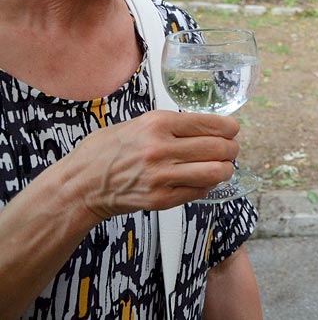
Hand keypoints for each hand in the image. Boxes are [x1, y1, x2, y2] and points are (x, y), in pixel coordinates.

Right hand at [66, 110, 239, 219]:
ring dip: (225, 169)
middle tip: (231, 150)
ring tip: (222, 167)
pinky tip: (201, 180)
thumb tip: (208, 125)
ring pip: (216, 172)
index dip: (230, 128)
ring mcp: (161, 176)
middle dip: (232, 149)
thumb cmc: (107, 150)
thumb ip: (172, 124)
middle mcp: (161, 148)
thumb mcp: (138, 123)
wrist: (80, 185)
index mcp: (158, 123)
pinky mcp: (161, 199)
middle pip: (219, 148)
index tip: (233, 130)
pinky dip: (207, 185)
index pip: (212, 123)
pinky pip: (200, 191)